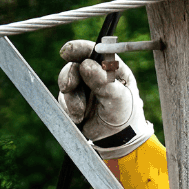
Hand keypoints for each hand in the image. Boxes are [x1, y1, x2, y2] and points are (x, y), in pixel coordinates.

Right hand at [58, 39, 153, 158]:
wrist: (117, 140)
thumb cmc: (125, 114)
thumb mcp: (117, 96)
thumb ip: (102, 81)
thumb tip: (86, 64)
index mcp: (111, 67)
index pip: (93, 51)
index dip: (78, 48)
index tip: (67, 52)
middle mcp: (95, 74)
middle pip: (73, 65)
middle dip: (69, 77)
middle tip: (68, 87)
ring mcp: (83, 87)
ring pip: (66, 83)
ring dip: (71, 99)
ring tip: (82, 112)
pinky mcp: (74, 101)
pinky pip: (63, 100)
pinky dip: (69, 109)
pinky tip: (80, 117)